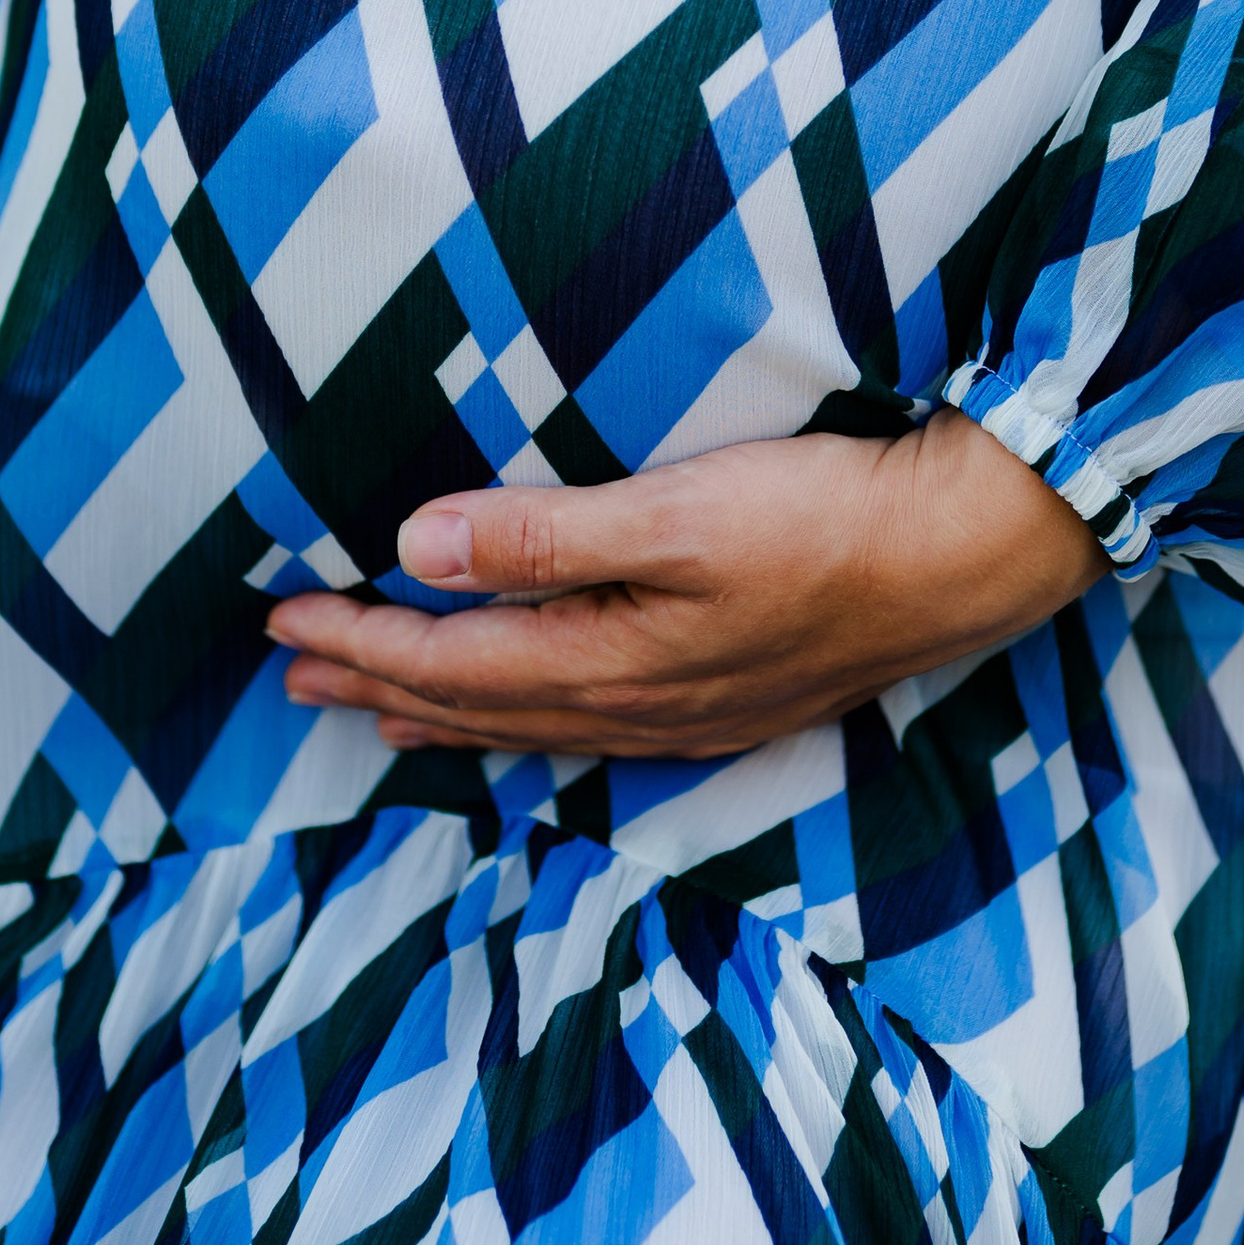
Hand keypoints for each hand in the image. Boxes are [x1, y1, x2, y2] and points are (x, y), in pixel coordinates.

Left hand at [265, 412, 1106, 758]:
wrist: (962, 557)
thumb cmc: (825, 521)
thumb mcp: (678, 513)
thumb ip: (546, 532)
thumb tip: (418, 545)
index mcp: (608, 659)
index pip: (447, 659)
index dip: (358, 641)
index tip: (282, 622)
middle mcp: (635, 707)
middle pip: (475, 704)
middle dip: (378, 685)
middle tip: (293, 679)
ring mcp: (685, 716)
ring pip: (531, 727)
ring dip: (446, 715)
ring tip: (381, 713)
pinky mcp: (727, 705)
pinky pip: (589, 732)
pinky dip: (526, 726)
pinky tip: (528, 722)